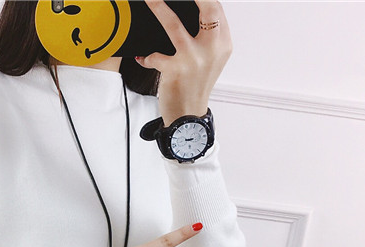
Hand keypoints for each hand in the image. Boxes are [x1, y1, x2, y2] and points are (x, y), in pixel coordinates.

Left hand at [136, 0, 231, 124]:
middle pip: (208, 8)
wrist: (188, 118)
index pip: (217, 8)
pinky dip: (146, 56)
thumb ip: (207, 36)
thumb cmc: (195, 87)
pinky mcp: (176, 70)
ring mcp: (194, 59)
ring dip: (159, 7)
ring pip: (174, 25)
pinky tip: (141, 58)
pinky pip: (155, 55)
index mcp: (223, 43)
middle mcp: (212, 49)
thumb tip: (195, 7)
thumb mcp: (210, 60)